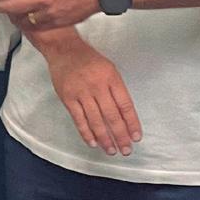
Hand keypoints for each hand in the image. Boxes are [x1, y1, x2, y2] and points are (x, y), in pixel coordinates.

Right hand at [43, 39, 141, 155]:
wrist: (64, 49)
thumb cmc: (89, 60)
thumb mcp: (109, 68)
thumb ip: (116, 89)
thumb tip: (125, 116)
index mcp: (111, 77)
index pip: (125, 105)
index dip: (132, 123)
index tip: (136, 137)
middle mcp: (97, 86)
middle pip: (112, 116)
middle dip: (121, 135)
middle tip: (126, 150)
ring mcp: (81, 92)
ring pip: (96, 121)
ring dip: (105, 138)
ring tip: (112, 150)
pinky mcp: (68, 98)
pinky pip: (79, 119)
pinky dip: (86, 133)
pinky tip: (94, 143)